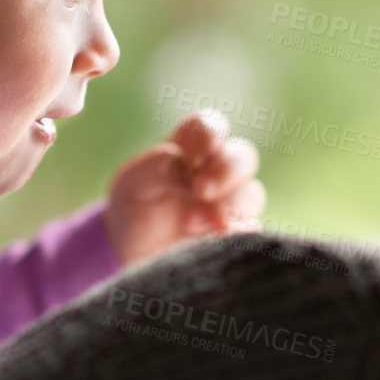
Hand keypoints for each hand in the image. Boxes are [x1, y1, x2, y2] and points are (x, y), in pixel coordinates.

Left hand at [104, 112, 265, 266]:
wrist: (128, 253)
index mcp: (191, 147)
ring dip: (227, 206)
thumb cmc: (135, 205)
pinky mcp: (233, 234)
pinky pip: (251, 229)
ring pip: (251, 195)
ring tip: (190, 223)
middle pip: (243, 157)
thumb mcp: (135, 181)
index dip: (210, 135)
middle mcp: (216, 171)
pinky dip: (239, 231)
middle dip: (226, 171)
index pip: (211, 126)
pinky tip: (218, 238)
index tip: (192, 159)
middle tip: (200, 190)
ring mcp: (229, 203)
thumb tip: (185, 170)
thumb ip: (158, 166)